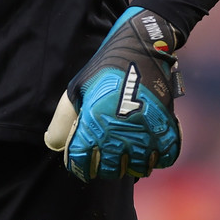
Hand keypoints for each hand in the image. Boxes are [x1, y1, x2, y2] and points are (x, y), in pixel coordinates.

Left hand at [44, 6, 182, 180]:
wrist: (141, 48)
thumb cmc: (105, 68)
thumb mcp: (77, 89)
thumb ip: (64, 120)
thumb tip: (52, 143)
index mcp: (94, 123)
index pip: (82, 162)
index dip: (79, 164)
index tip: (82, 161)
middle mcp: (119, 133)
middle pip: (111, 170)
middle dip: (105, 166)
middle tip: (105, 156)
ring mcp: (145, 133)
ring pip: (138, 168)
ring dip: (132, 163)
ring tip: (128, 151)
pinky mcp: (166, 129)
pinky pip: (162, 159)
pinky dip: (156, 157)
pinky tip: (148, 146)